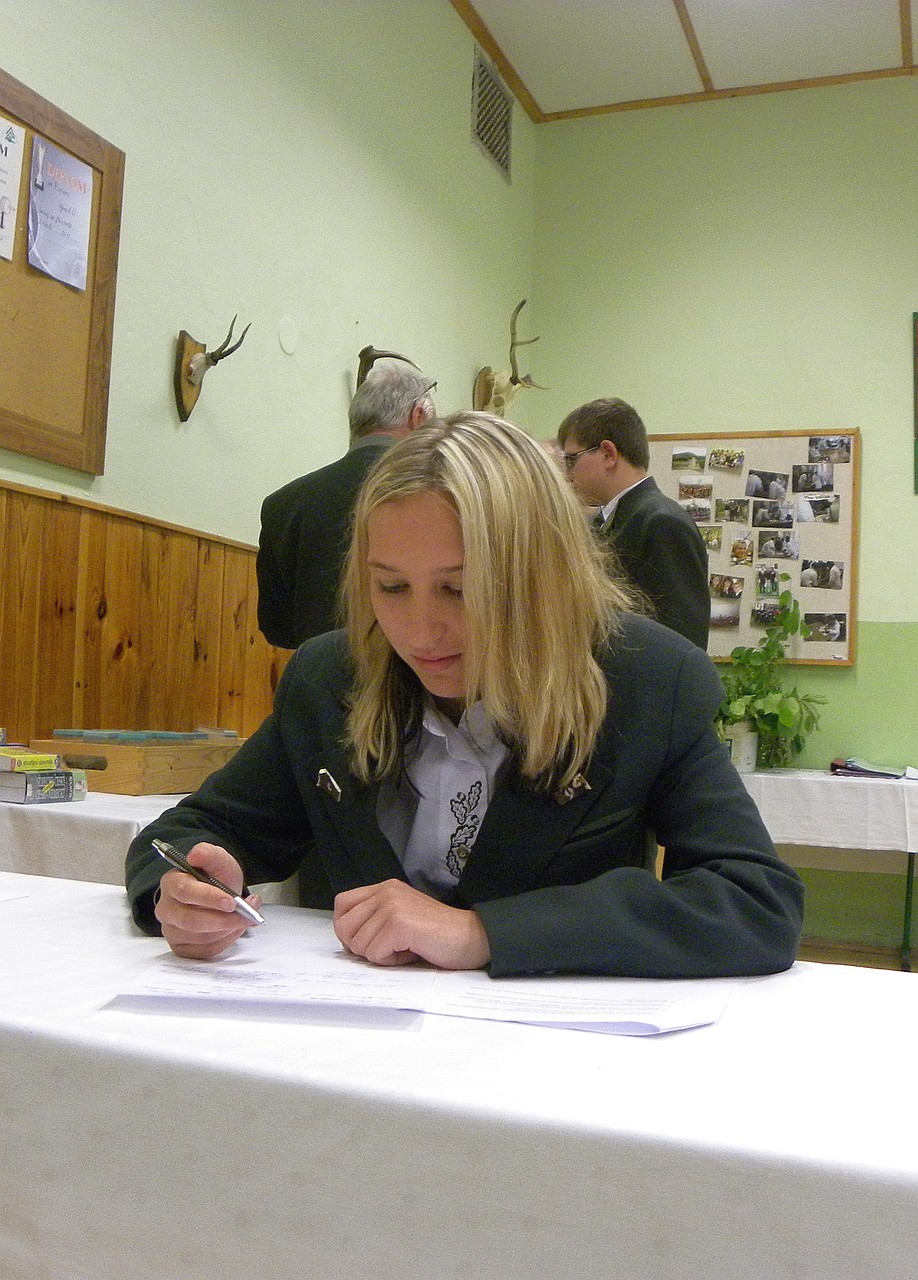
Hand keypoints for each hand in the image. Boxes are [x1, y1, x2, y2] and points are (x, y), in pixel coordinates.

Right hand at [154, 842, 262, 959]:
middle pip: (190, 920)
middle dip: (221, 920)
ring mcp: (171, 930)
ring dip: (227, 929)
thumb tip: (195, 854)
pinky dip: (225, 941)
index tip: (231, 901)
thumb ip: (209, 854)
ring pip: (200, 938)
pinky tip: (234, 928)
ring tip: (245, 917)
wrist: (219, 894)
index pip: (185, 891)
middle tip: (245, 915)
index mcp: (171, 883)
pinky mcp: (181, 947)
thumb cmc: (215, 878)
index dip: (208, 897)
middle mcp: (166, 909)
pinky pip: (205, 951)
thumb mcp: (219, 861)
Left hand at [333, 879, 490, 969]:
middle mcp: (386, 892)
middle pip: (344, 926)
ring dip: (380, 956)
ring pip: (358, 944)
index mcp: (385, 888)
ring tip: (405, 947)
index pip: (342, 904)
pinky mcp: (399, 924)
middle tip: (389, 947)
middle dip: (361, 946)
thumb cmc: (438, 934)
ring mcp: (392, 906)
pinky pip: (374, 954)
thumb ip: (375, 919)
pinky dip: (391, 961)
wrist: (473, 937)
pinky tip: (411, 952)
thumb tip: (347, 940)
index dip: (347, 929)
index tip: (367, 941)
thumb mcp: (401, 916)